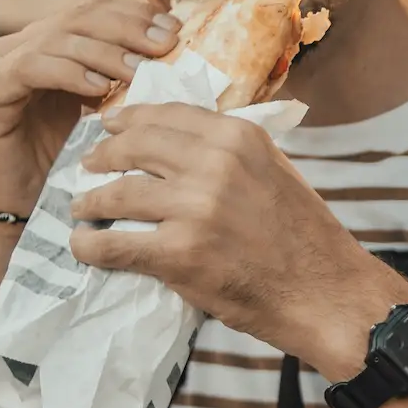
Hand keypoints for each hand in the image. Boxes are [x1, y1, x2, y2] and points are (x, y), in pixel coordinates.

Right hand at [0, 0, 180, 213]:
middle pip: (76, 18)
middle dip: (126, 29)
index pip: (93, 10)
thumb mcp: (107, 108)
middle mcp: (16, 48)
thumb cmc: (73, 160)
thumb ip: (126, 73)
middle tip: (163, 46)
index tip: (174, 31)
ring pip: (55, 39)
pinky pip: (28, 69)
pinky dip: (68, 73)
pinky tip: (99, 88)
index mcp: (46, 43)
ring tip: (138, 71)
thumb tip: (174, 42)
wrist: (28, 209)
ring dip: (103, 52)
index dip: (134, 15)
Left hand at [66, 104, 407, 370]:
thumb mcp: (276, 172)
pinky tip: (84, 245)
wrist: (327, 293)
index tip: (110, 127)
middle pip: (136, 147)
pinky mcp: (180, 253)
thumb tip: (185, 145)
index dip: (130, 120)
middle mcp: (215, 164)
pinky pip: (116, 243)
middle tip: (87, 165)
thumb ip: (234, 153)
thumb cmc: (306, 238)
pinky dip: (92, 244)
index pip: (168, 115)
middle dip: (103, 155)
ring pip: (119, 193)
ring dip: (91, 200)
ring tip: (81, 207)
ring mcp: (195, 208)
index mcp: (239, 138)